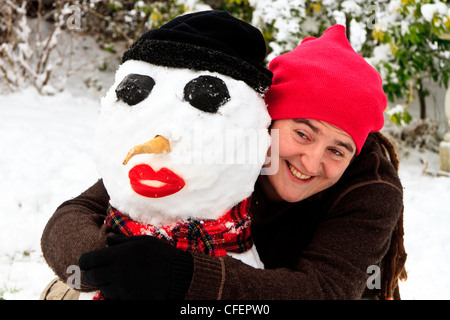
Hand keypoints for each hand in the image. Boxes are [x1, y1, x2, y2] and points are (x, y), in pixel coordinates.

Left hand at [78, 234, 192, 299]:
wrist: (178, 275)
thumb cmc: (162, 255)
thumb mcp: (143, 241)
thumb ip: (122, 241)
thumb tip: (107, 240)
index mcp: (118, 254)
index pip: (88, 260)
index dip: (84, 261)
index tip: (86, 263)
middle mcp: (117, 271)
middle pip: (91, 276)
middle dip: (93, 274)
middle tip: (98, 272)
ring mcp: (122, 287)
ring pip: (103, 288)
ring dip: (107, 284)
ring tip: (120, 278)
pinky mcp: (128, 298)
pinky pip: (115, 298)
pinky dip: (118, 293)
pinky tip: (128, 286)